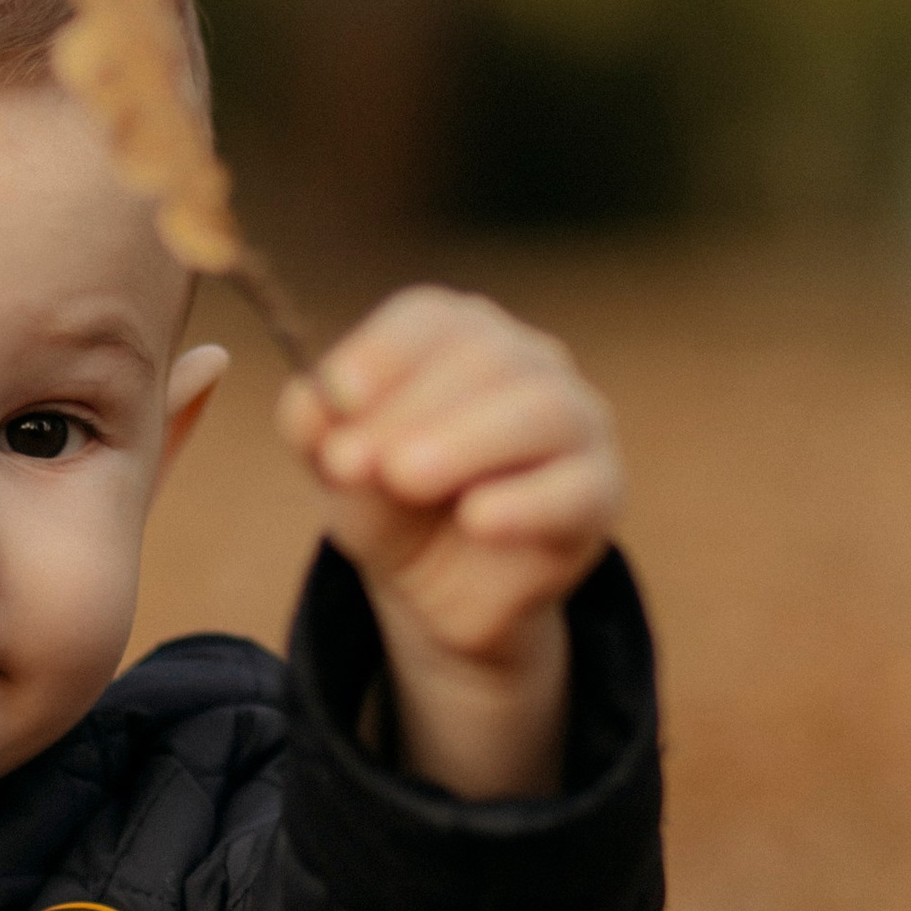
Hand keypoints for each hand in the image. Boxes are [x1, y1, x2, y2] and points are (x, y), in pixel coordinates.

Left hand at [277, 286, 622, 796]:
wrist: (438, 590)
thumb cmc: (390, 505)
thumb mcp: (341, 474)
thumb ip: (319, 435)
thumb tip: (312, 404)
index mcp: (457, 338)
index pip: (429, 319)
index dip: (380, 352)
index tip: (336, 394)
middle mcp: (526, 362)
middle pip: (485, 356)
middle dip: (411, 408)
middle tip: (350, 462)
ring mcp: (574, 421)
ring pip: (540, 410)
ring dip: (466, 442)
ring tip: (405, 478)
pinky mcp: (599, 492)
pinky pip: (577, 488)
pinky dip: (526, 502)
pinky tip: (478, 520)